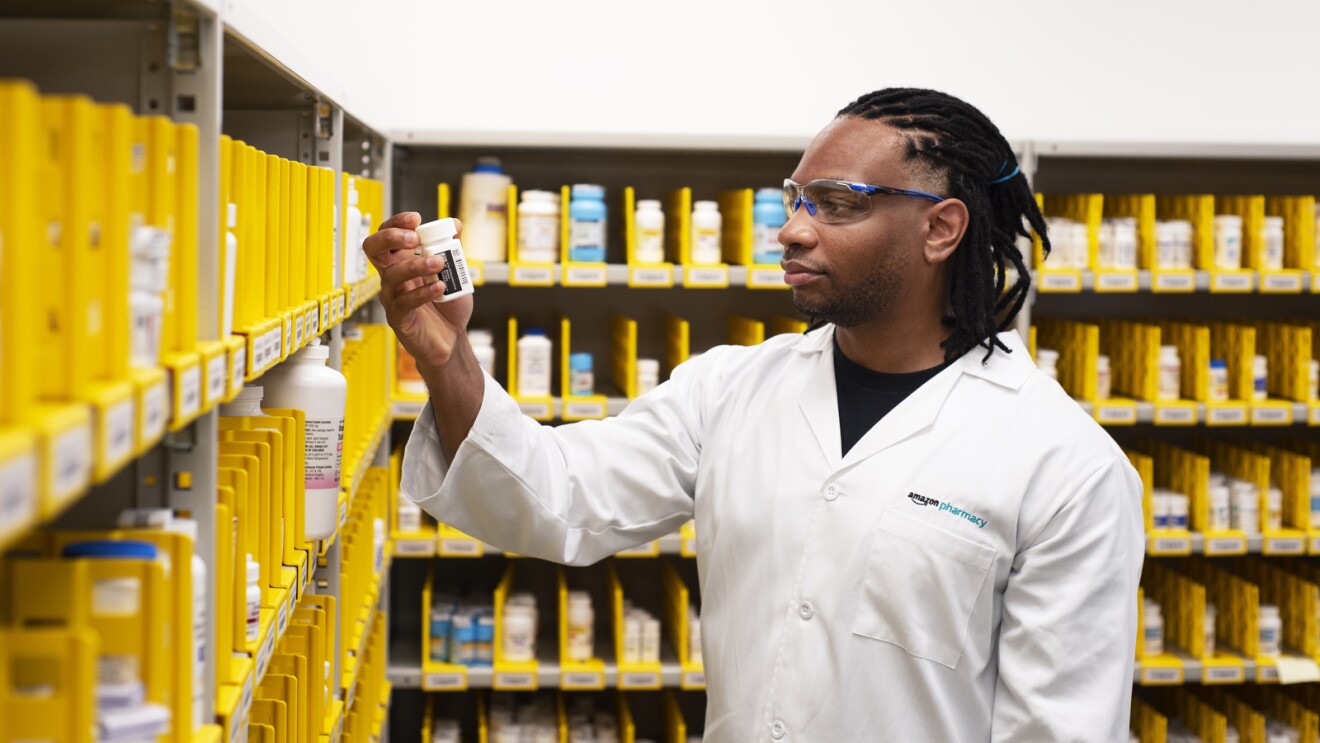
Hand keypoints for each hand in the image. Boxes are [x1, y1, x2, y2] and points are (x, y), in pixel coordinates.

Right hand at [363, 212, 473, 369]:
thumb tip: (454, 224)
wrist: (452, 339)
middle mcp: (394, 276)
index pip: (387, 234)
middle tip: (415, 239)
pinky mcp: (398, 317)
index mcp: (403, 261)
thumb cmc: (448, 306)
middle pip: (373, 248)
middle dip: (390, 237)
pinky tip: (440, 288)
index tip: (416, 219)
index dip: (396, 223)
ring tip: (439, 264)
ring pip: (391, 275)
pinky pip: (403, 302)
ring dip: (416, 265)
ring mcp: (393, 296)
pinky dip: (422, 292)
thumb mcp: (455, 273)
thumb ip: (452, 249)